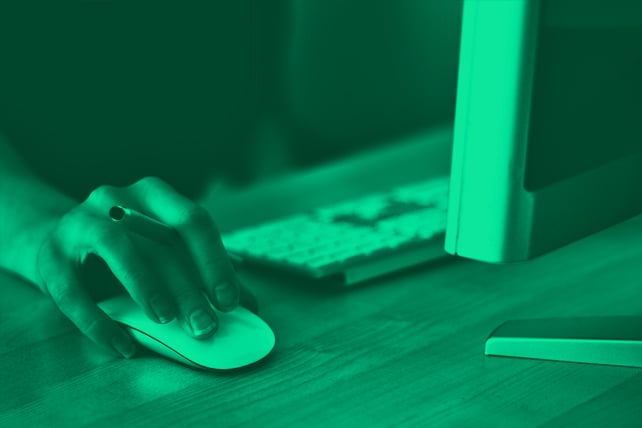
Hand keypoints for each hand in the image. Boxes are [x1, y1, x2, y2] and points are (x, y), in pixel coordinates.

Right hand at [36, 177, 242, 357]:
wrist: (60, 242)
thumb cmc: (128, 249)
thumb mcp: (165, 251)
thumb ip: (203, 273)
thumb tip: (249, 306)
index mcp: (154, 195)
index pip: (193, 220)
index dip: (214, 261)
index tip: (229, 300)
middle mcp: (116, 199)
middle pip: (160, 241)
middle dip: (188, 288)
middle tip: (205, 326)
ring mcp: (79, 223)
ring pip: (117, 248)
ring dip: (146, 286)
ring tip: (166, 320)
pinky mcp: (48, 257)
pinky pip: (73, 292)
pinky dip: (100, 323)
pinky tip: (124, 346)